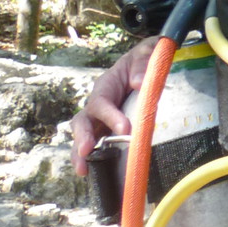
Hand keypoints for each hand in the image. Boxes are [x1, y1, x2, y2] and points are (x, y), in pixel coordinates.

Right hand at [69, 37, 157, 174]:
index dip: (110, 117)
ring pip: (83, 136)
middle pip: (82, 122)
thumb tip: (139, 82)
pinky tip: (93, 173)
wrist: (145, 63)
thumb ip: (143, 63)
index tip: (125, 129)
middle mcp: (98, 104)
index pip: (101, 103)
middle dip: (83, 137)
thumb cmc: (145, 58)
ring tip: (83, 171)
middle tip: (86, 151)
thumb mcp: (147, 53)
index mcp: (106, 86)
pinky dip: (92, 158)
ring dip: (80, 153)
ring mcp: (100, 119)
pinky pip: (95, 144)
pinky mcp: (107, 129)